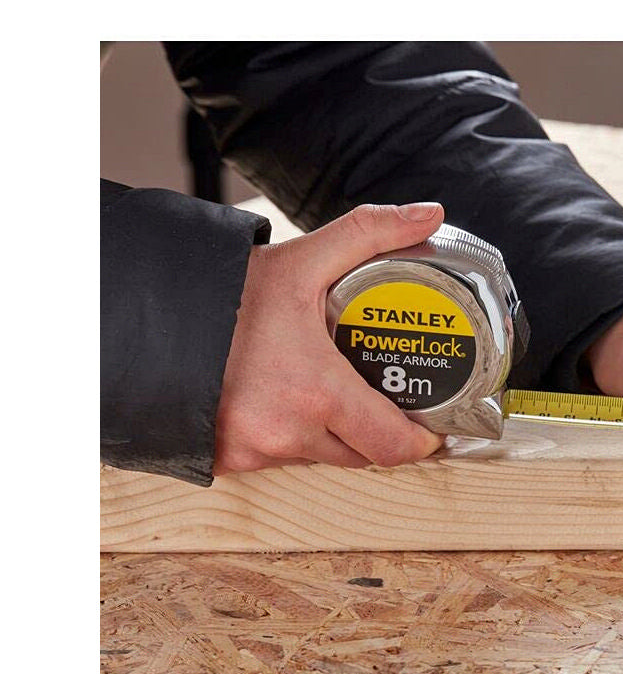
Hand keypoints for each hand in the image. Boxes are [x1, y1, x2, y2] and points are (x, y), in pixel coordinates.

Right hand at [214, 202, 446, 474]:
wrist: (141, 312)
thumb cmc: (221, 293)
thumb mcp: (301, 260)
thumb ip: (369, 234)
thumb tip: (429, 214)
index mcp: (317, 393)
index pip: (391, 445)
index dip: (418, 443)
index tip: (429, 431)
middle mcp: (286, 432)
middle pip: (359, 455)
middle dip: (377, 434)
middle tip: (387, 404)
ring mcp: (253, 451)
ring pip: (318, 458)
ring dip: (333, 437)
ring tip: (336, 395)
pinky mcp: (226, 458)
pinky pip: (276, 459)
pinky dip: (289, 438)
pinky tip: (287, 404)